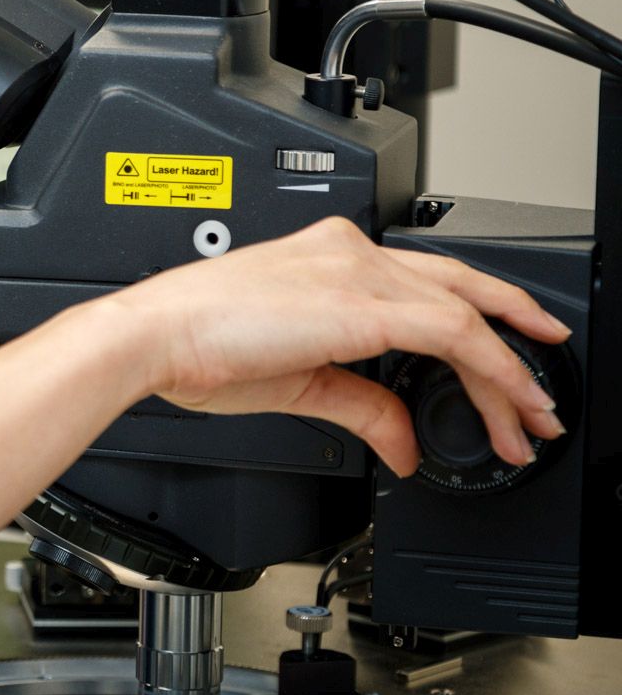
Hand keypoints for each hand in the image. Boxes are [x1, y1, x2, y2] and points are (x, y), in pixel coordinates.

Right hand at [105, 217, 569, 476]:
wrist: (153, 336)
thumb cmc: (196, 347)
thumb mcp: (298, 382)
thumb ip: (362, 405)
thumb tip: (400, 443)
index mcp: (328, 256)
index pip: (426, 284)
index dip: (479, 324)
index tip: (504, 368)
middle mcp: (349, 251)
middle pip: (462, 291)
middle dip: (516, 340)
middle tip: (541, 396)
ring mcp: (357, 269)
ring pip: (467, 313)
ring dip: (508, 373)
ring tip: (529, 419)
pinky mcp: (362, 301)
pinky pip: (453, 331)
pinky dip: (491, 370)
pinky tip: (504, 403)